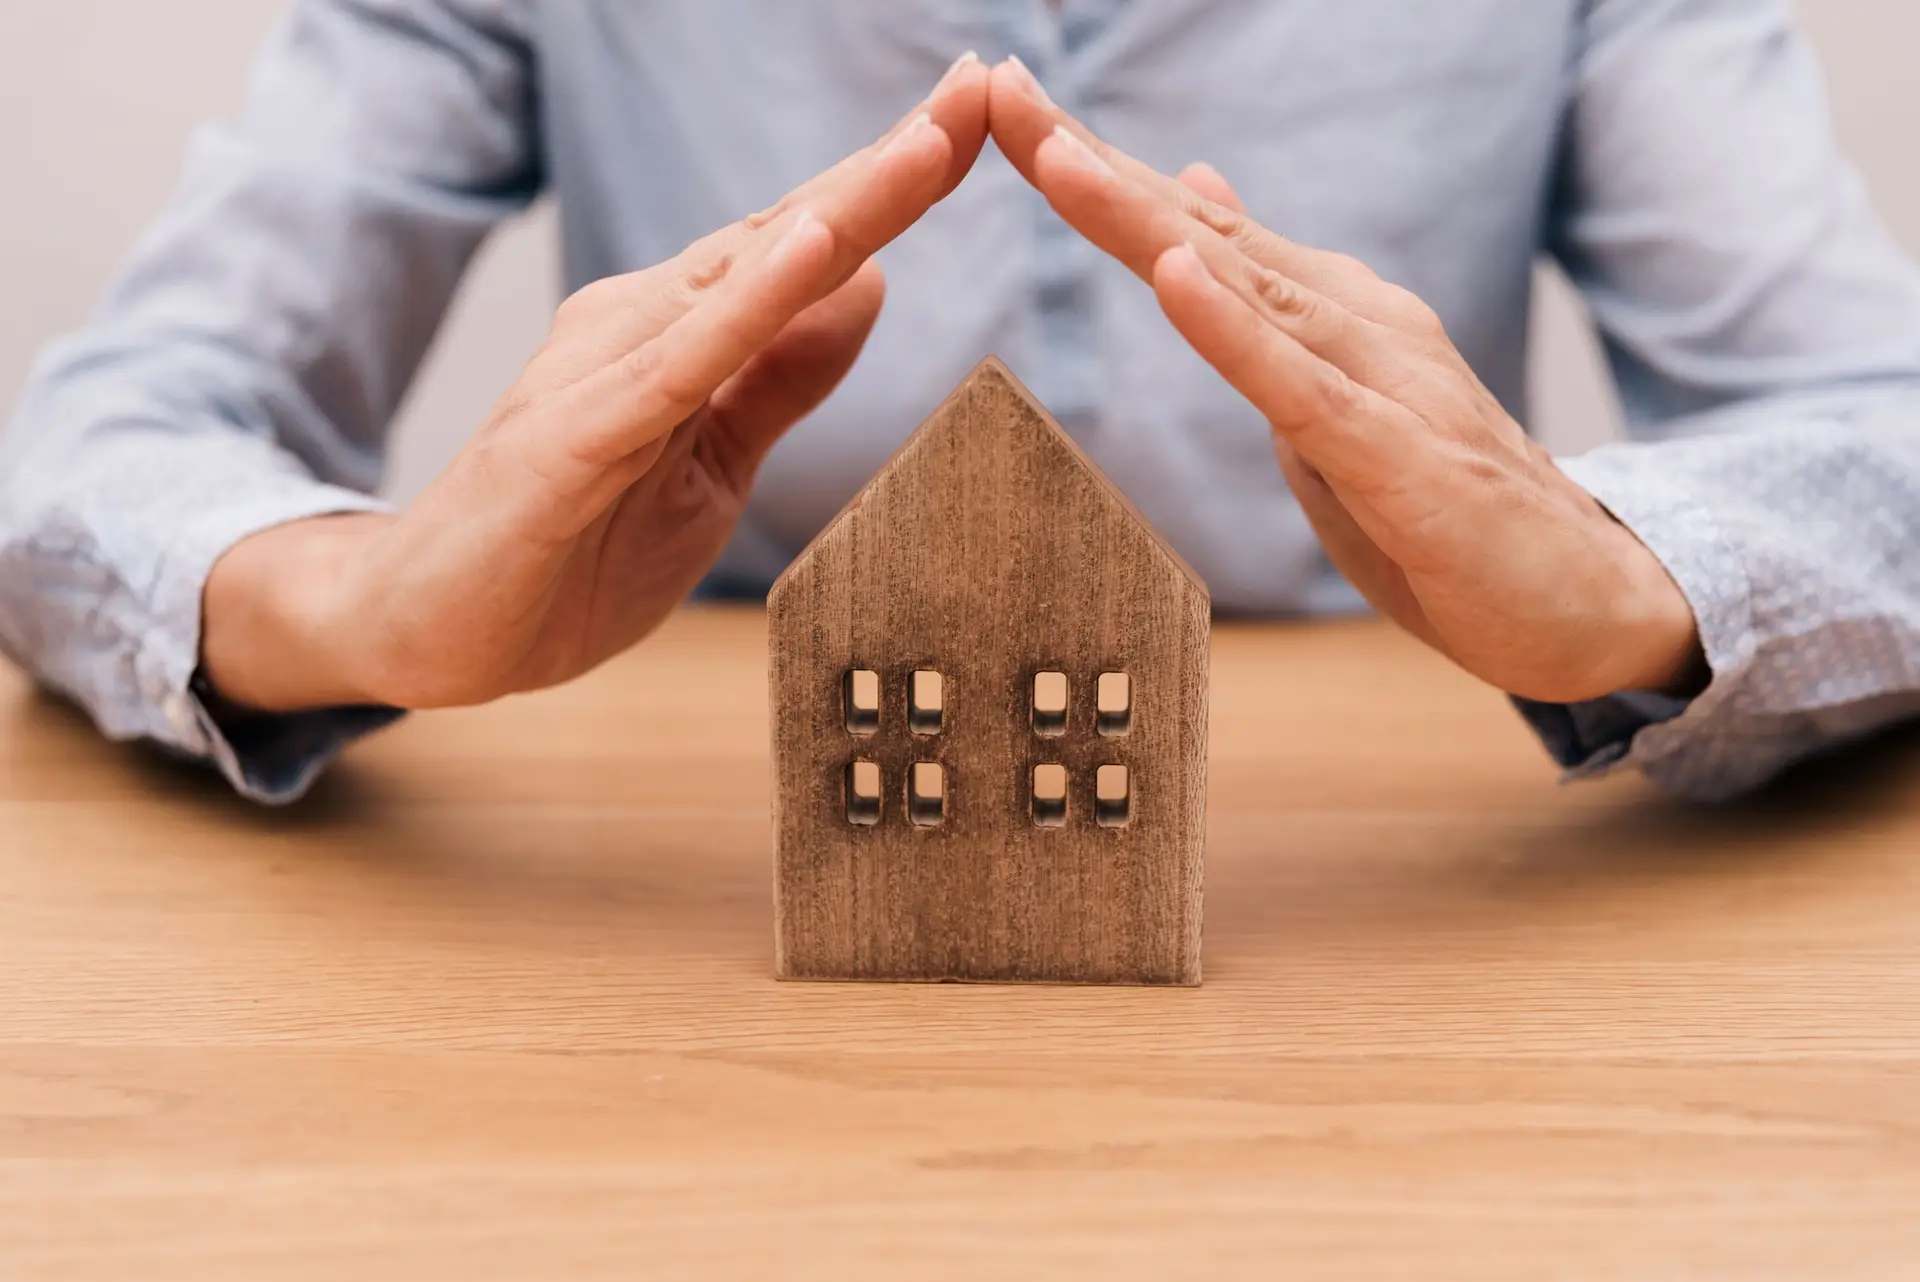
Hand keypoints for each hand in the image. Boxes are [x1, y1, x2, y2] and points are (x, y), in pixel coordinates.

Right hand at [203, 54, 991, 711]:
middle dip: (889, 164)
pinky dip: (750, 307)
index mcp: (681, 332)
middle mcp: (642, 324)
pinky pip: (678, 366)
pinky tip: (814, 251)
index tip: (979, 119)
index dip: (892, 185)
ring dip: (842, 210)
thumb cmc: (575, 547)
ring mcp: (603, 373)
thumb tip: (869, 282)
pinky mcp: (573, 438)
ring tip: (928, 146)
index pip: (806, 247)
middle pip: (787, 234)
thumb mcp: (714, 465)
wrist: (435, 630)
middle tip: (979, 85)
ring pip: (744, 281)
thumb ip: (782, 378)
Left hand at [987, 60, 1704, 703]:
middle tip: (1001, 93)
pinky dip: (1234, 330)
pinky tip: (1175, 275)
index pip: (1189, 232)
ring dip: (1141, 220)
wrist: (1586, 595)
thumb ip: (1262, 317)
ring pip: (1242, 286)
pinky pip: (1300, 386)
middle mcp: (1353, 322)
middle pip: (1198, 235)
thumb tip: (1191, 231)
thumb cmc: (1440, 506)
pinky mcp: (1399, 455)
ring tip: (1057, 158)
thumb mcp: (1326, 403)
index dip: (1095, 172)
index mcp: (1325, 315)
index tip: (1005, 109)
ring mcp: (1381, 380)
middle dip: (1092, 165)